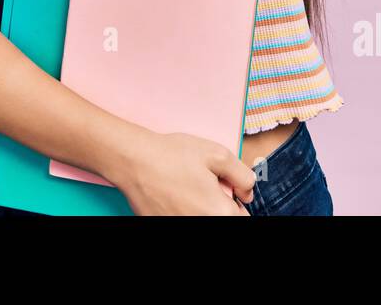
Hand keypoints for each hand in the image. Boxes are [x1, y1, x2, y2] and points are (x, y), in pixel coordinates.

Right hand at [108, 129, 256, 215]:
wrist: (133, 160)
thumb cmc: (171, 155)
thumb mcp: (217, 154)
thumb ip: (242, 175)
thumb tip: (248, 192)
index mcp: (219, 212)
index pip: (242, 218)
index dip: (237, 203)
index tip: (227, 191)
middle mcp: (202, 225)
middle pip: (221, 218)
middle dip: (218, 205)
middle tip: (205, 187)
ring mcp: (180, 226)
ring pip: (202, 219)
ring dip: (200, 209)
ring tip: (187, 190)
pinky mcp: (162, 225)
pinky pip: (182, 219)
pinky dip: (181, 210)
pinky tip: (172, 195)